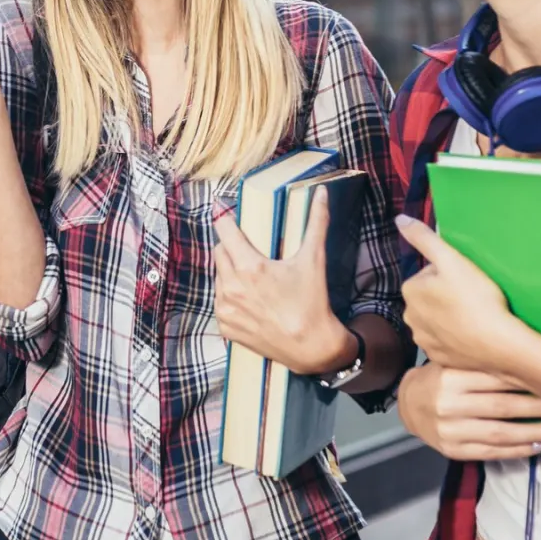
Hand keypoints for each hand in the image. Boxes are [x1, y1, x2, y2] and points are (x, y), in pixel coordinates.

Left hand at [212, 186, 349, 374]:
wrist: (311, 347)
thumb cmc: (312, 302)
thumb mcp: (313, 260)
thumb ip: (316, 222)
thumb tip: (321, 192)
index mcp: (249, 267)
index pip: (223, 230)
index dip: (226, 220)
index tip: (230, 216)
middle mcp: (231, 287)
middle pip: (219, 251)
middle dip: (232, 247)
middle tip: (252, 251)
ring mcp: (225, 308)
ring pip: (219, 275)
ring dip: (230, 271)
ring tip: (254, 276)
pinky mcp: (225, 326)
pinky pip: (220, 299)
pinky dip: (230, 294)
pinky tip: (250, 298)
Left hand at [396, 214, 524, 373]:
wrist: (499, 343)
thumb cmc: (476, 297)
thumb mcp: (451, 259)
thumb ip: (424, 238)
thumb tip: (399, 219)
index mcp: (410, 290)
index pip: (430, 273)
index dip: (451, 273)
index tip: (467, 280)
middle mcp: (409, 316)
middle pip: (431, 297)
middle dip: (447, 295)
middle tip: (473, 297)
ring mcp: (423, 340)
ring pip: (437, 319)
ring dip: (450, 316)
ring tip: (474, 315)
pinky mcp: (437, 358)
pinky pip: (444, 341)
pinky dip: (455, 337)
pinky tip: (471, 334)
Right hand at [397, 362, 540, 460]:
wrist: (409, 406)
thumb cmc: (440, 378)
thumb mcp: (453, 362)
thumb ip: (481, 362)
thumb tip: (529, 359)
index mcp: (449, 376)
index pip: (495, 379)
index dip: (527, 381)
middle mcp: (448, 404)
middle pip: (502, 407)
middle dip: (538, 408)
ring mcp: (450, 430)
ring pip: (500, 433)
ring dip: (534, 433)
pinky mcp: (452, 450)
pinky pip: (490, 452)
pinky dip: (517, 451)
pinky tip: (538, 447)